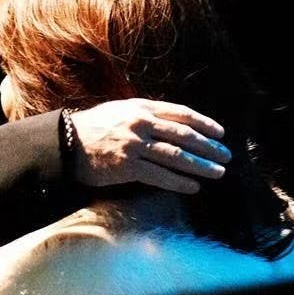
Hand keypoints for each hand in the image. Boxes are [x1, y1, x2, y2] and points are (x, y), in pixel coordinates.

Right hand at [69, 99, 231, 193]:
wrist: (67, 142)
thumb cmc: (94, 127)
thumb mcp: (121, 110)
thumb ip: (146, 115)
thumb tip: (173, 124)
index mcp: (141, 107)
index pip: (181, 114)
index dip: (203, 123)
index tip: (220, 132)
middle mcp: (141, 124)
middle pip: (184, 135)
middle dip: (208, 146)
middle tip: (226, 155)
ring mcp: (135, 145)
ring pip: (176, 157)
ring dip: (200, 166)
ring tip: (217, 172)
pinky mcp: (128, 167)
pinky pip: (160, 176)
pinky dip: (179, 182)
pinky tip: (193, 187)